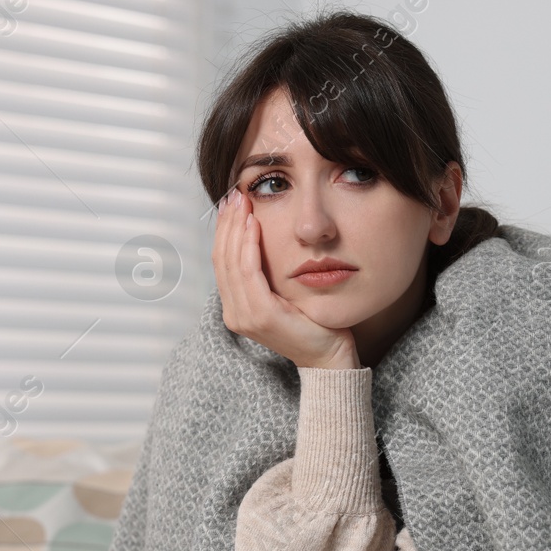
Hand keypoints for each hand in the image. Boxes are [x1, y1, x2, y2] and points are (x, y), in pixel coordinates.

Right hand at [213, 185, 360, 369]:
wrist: (329, 355)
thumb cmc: (312, 323)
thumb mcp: (284, 293)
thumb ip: (267, 273)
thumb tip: (260, 236)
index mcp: (237, 308)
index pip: (222, 262)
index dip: (224, 230)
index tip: (231, 204)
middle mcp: (235, 314)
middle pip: (222, 258)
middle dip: (227, 223)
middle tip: (235, 195)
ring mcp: (246, 317)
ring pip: (231, 262)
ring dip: (236, 228)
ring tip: (244, 203)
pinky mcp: (262, 315)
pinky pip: (249, 272)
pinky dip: (249, 245)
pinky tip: (255, 225)